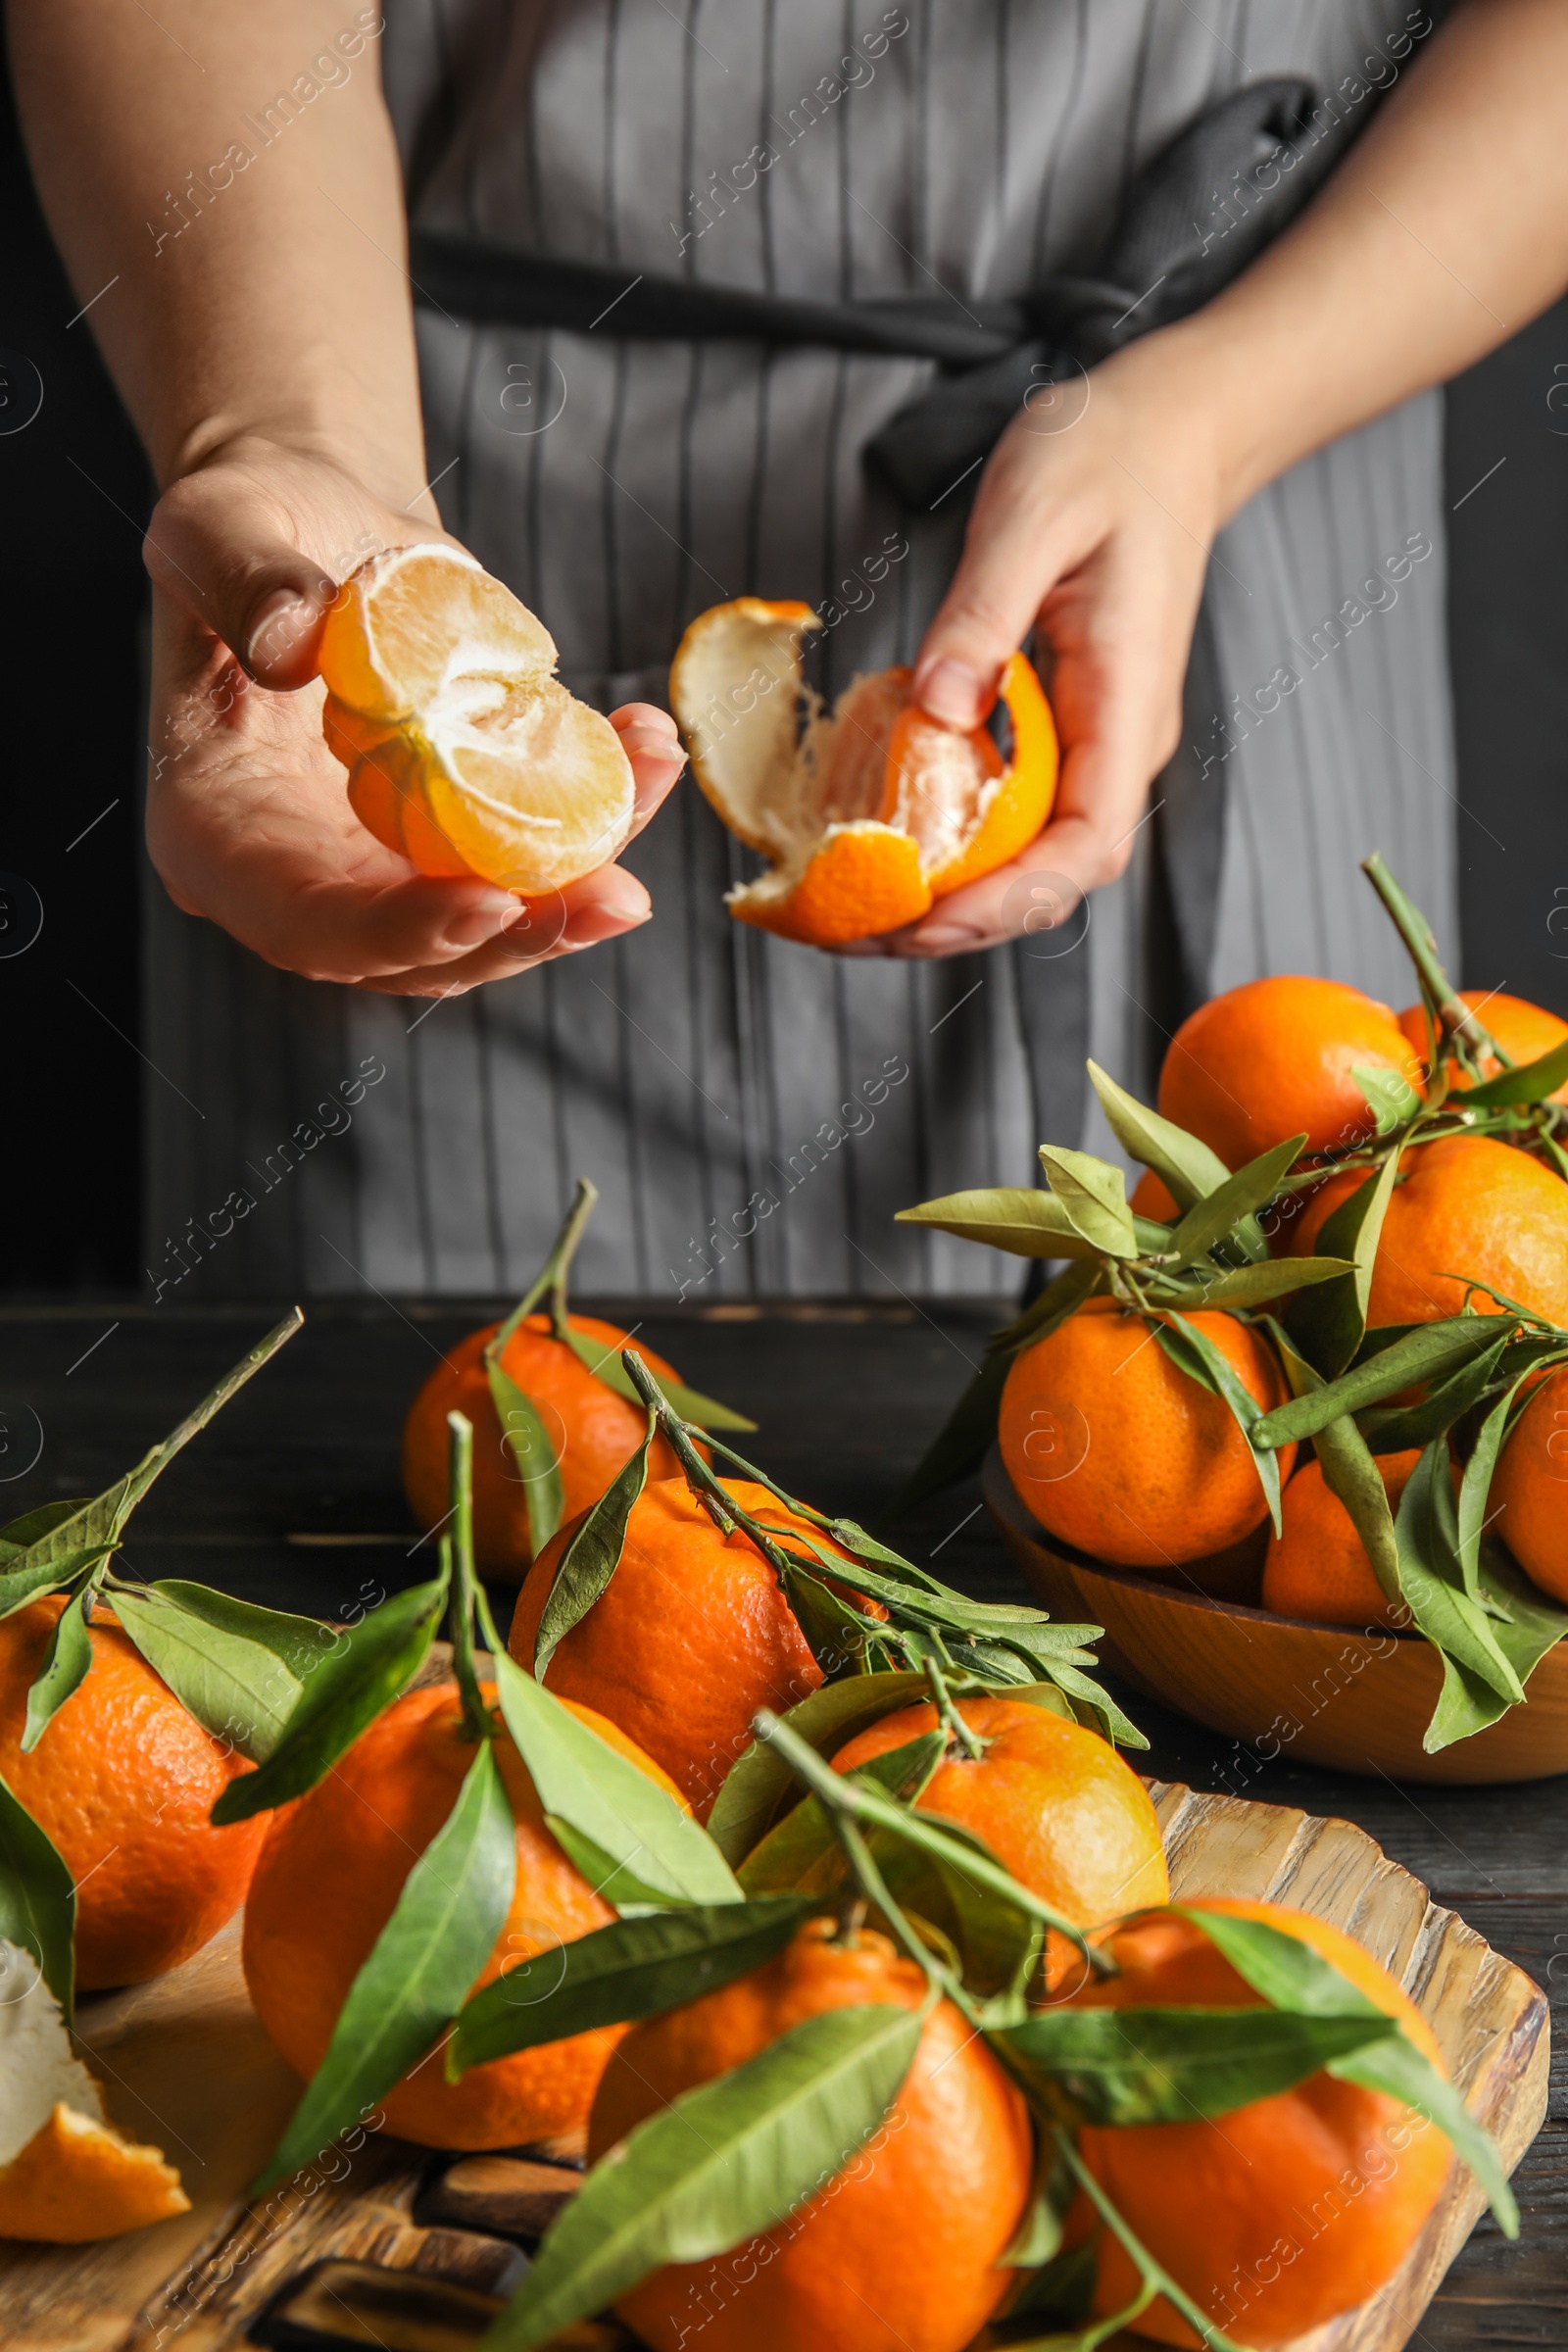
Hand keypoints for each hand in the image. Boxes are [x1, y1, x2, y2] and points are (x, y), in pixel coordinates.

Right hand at [142, 437, 686, 994]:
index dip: (398, 931)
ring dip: (589, 874)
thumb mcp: (214, 524)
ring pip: (496, 918)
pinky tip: (649, 749)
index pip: (304, 923)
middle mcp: (301, 878)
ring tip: (657, 776)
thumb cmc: (249, 524)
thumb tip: (292, 645)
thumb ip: (240, 581)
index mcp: (217, 834)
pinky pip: (534, 855)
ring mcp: (385, 870)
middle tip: (620, 895)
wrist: (323, 527)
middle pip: (420, 954)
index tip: (492, 901)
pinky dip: (601, 816)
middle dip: (527, 934)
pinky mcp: (453, 841)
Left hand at [855, 333, 1224, 958]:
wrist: (1168, 430)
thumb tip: (936, 707)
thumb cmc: (1109, 457)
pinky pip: (1012, 812)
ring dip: (952, 899)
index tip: (930, 917)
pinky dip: (952, 846)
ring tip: (858, 914)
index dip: (1010, 900)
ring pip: (1031, 858)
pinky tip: (887, 846)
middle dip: (963, 922)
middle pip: (1053, 877)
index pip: (1086, 846)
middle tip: (858, 933)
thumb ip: (985, 612)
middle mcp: (1118, 745)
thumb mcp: (1035, 513)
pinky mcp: (1063, 731)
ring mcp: (1093, 743)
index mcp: (1126, 707)